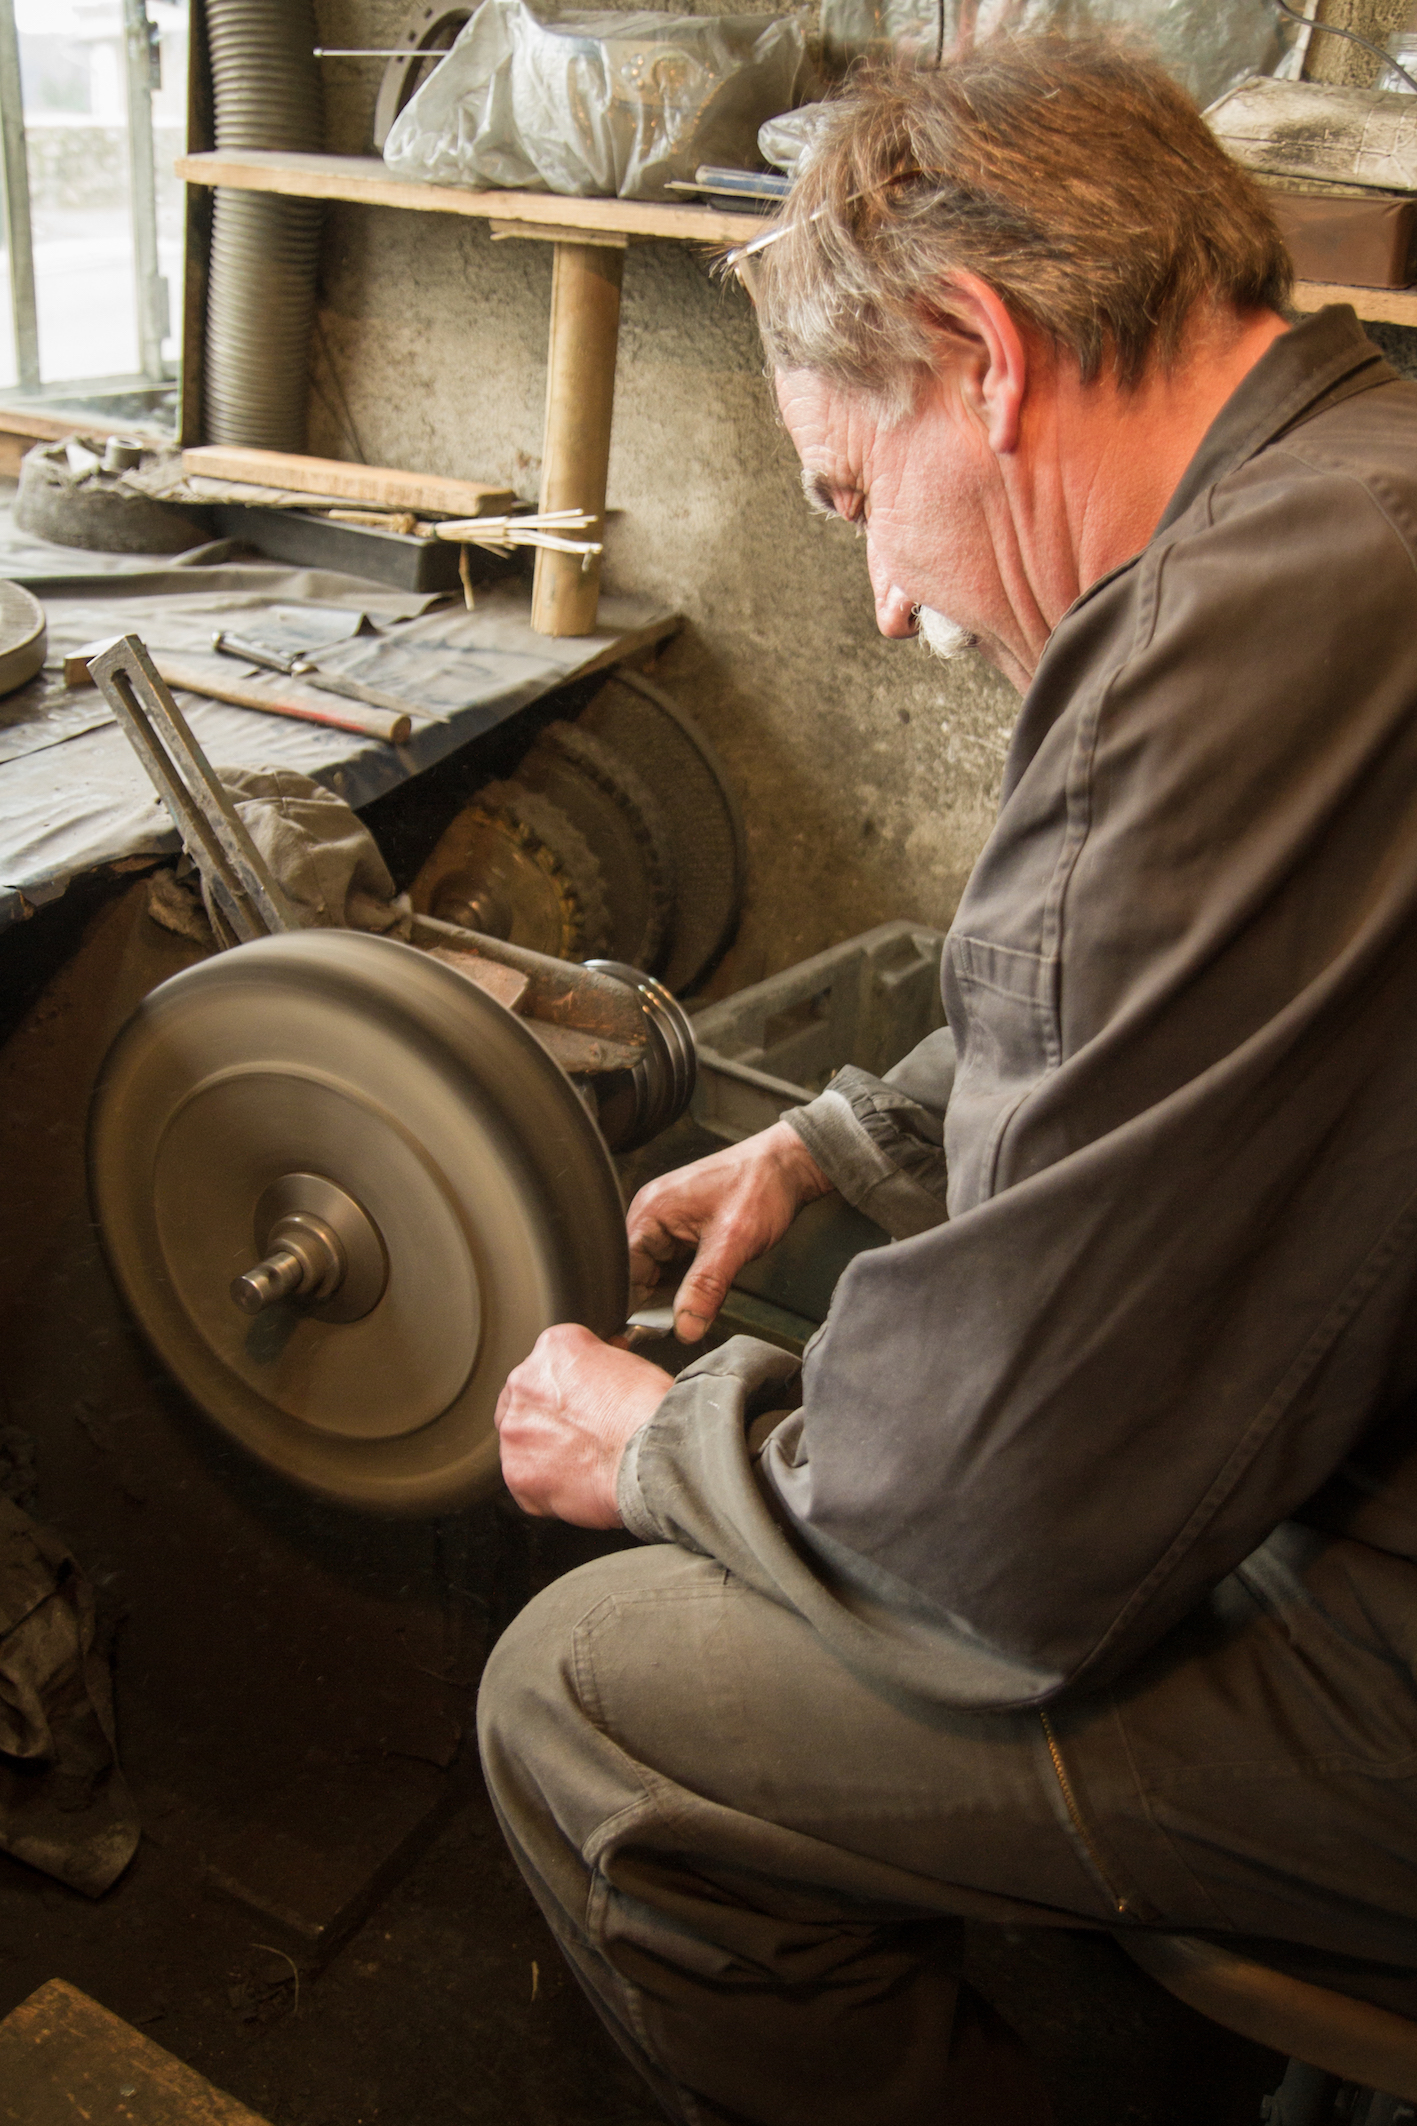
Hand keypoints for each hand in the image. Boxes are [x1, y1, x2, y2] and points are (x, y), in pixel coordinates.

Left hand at [495, 1324, 672, 1525]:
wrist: (652, 1458)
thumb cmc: (650, 1413)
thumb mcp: (631, 1364)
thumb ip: (599, 1365)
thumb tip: (600, 1374)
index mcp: (553, 1348)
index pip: (549, 1364)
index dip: (570, 1387)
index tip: (583, 1401)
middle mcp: (524, 1383)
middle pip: (526, 1400)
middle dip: (548, 1417)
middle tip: (582, 1434)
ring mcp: (515, 1430)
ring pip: (521, 1441)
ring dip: (544, 1451)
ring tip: (584, 1462)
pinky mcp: (518, 1474)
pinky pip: (526, 1481)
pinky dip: (546, 1487)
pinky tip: (577, 1484)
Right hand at [626, 1120, 833, 1343]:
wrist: (788, 1165)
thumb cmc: (760, 1187)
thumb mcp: (733, 1243)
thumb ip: (706, 1287)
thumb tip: (684, 1329)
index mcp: (650, 1212)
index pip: (625, 1272)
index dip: (639, 1306)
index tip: (657, 1333)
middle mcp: (650, 1214)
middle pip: (638, 1275)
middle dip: (660, 1302)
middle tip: (689, 1321)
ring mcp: (666, 1220)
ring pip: (657, 1273)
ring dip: (676, 1292)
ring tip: (703, 1299)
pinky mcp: (682, 1227)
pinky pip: (674, 1265)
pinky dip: (688, 1282)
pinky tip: (706, 1287)